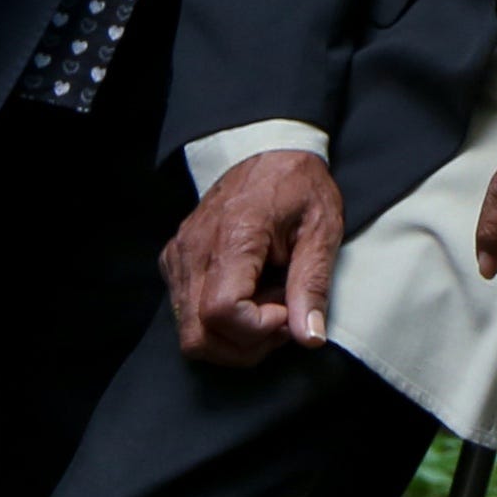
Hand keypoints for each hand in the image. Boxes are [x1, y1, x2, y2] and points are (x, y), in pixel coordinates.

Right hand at [160, 150, 344, 366]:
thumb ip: (312, 285)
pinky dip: (220, 320)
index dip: (257, 328)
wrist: (269, 151)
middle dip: (245, 344)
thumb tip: (309, 338)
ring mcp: (178, 257)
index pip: (222, 312)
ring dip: (234, 335)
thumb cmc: (299, 187)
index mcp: (232, 236)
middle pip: (197, 336)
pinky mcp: (174, 263)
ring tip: (270, 300)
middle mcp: (193, 250)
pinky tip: (252, 293)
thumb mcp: (322, 229)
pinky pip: (186, 313)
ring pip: (189, 333)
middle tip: (284, 316)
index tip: (289, 310)